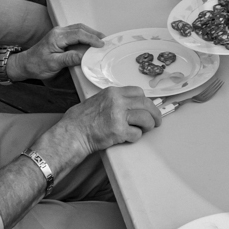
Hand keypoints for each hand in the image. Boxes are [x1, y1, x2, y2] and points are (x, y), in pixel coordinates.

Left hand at [13, 23, 104, 81]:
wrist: (25, 64)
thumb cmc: (36, 64)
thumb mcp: (53, 64)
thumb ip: (69, 58)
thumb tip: (84, 56)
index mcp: (57, 37)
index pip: (78, 34)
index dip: (91, 38)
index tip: (101, 45)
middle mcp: (58, 32)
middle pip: (80, 28)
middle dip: (94, 33)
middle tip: (105, 41)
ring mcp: (59, 33)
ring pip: (79, 29)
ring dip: (90, 33)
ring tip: (100, 40)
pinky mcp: (60, 37)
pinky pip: (75, 32)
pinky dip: (85, 35)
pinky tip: (90, 41)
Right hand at [39, 87, 162, 172]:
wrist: (72, 134)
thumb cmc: (82, 120)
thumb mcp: (99, 100)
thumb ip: (115, 100)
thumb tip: (133, 104)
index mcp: (112, 92)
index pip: (138, 92)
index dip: (146, 101)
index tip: (148, 107)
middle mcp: (117, 101)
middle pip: (146, 104)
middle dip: (155, 113)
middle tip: (157, 121)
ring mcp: (118, 116)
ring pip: (146, 118)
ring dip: (148, 125)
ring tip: (145, 129)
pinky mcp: (119, 131)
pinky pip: (137, 133)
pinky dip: (136, 136)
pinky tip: (129, 137)